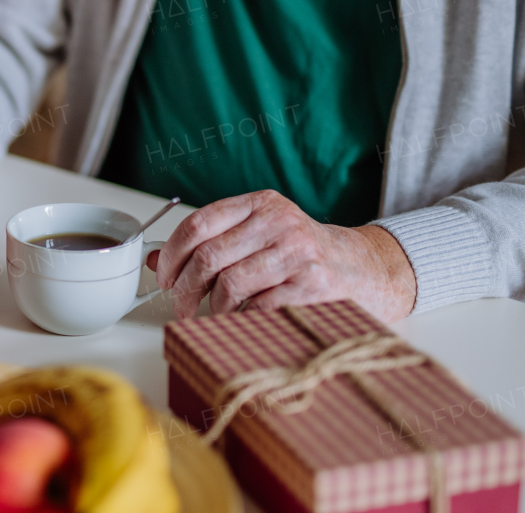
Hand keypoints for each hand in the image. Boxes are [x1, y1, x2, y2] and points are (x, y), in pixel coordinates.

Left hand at [152, 190, 416, 321]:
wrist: (367, 268)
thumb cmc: (304, 254)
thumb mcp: (259, 234)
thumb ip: (212, 241)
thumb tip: (157, 259)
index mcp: (260, 204)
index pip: (198, 223)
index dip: (172, 253)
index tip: (165, 277)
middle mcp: (279, 223)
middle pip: (208, 257)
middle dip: (185, 288)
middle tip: (180, 306)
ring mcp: (298, 253)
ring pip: (230, 285)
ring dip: (212, 308)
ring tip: (213, 315)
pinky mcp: (313, 285)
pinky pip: (259, 308)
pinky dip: (243, 319)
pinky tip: (245, 319)